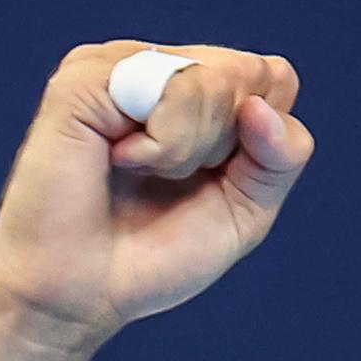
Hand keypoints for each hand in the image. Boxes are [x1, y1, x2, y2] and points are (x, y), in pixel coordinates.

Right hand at [0, 37, 313, 360]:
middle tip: (166, 181)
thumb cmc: (150, 258)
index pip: (273, 79)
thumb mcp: (244, 213)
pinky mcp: (88, 76)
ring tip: (136, 172)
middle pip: (250, 75)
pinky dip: (163, 144)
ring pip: (213, 78)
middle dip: (224, 147)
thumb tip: (263, 103)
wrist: (79, 296)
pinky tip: (119, 161)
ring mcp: (120, 64)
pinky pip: (170, 87)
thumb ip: (281, 158)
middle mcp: (157, 66)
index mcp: (193, 90)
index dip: (261, 142)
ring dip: (190, 149)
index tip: (207, 183)